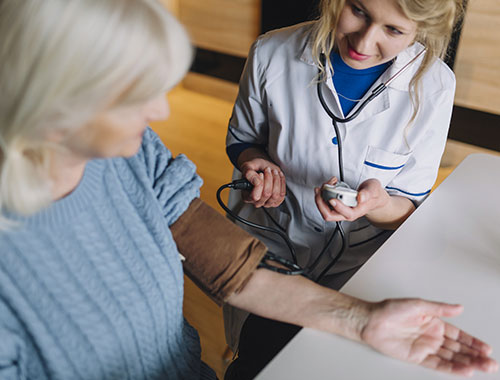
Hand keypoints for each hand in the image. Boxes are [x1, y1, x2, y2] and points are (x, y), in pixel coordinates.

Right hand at [239, 157, 285, 207]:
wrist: (262, 168)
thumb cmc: (254, 168)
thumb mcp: (248, 167)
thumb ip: (249, 174)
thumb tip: (257, 182)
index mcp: (246, 196)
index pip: (255, 196)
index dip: (259, 184)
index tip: (260, 174)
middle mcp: (256, 202)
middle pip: (266, 194)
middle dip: (269, 178)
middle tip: (267, 169)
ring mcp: (267, 202)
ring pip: (275, 195)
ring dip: (276, 180)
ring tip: (273, 171)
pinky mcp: (277, 200)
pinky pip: (282, 194)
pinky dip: (282, 182)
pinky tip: (278, 175)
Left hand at [315, 177, 388, 221]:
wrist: (373, 197)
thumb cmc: (372, 195)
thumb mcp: (373, 190)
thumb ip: (367, 193)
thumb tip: (360, 198)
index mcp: (356, 212)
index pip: (346, 214)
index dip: (337, 206)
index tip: (333, 198)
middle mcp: (346, 213)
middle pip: (329, 215)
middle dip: (321, 203)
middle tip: (320, 190)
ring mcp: (340, 211)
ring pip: (325, 210)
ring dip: (320, 198)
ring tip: (324, 185)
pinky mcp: (336, 206)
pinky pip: (325, 204)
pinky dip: (323, 195)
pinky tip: (327, 186)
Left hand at [361, 299, 498, 375]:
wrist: (371, 321)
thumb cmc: (390, 309)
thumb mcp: (418, 305)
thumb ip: (440, 309)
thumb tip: (459, 307)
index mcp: (433, 323)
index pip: (459, 335)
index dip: (473, 342)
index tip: (486, 348)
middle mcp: (431, 336)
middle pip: (458, 349)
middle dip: (475, 356)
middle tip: (491, 363)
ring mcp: (425, 348)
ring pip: (451, 358)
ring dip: (467, 363)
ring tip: (483, 368)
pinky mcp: (417, 358)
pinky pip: (437, 365)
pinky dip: (451, 369)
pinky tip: (464, 370)